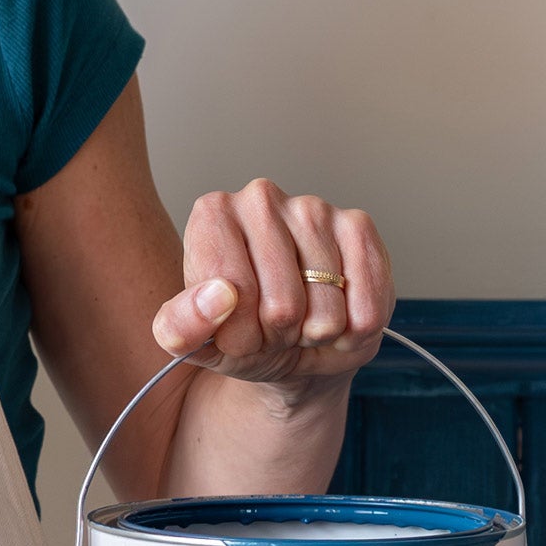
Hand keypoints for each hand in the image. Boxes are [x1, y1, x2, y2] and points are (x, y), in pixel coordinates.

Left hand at [152, 178, 393, 388]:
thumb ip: (181, 328)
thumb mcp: (195, 343)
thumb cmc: (240, 335)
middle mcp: (260, 198)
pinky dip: (353, 330)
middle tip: (273, 326)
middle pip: (281, 305)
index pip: (233, 296)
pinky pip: (364, 307)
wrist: (292, 346)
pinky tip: (338, 313)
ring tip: (302, 320)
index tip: (238, 328)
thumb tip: (219, 298)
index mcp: (212, 216)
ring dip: (315, 333)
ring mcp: (313, 207)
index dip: (240, 333)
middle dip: (278, 334)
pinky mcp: (358, 226)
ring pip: (325, 310)